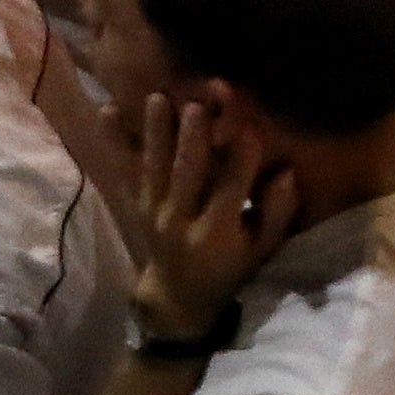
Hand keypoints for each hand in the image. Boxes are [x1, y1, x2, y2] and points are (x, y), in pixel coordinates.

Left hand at [112, 88, 299, 339]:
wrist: (176, 295)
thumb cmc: (230, 267)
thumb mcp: (262, 249)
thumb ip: (277, 212)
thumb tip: (286, 173)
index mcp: (215, 234)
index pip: (231, 191)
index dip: (241, 161)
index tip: (249, 128)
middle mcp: (178, 221)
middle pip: (185, 176)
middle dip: (191, 141)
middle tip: (195, 107)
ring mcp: (151, 212)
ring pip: (152, 168)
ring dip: (155, 132)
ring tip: (157, 99)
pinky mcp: (135, 204)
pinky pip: (123, 171)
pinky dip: (114, 141)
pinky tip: (108, 111)